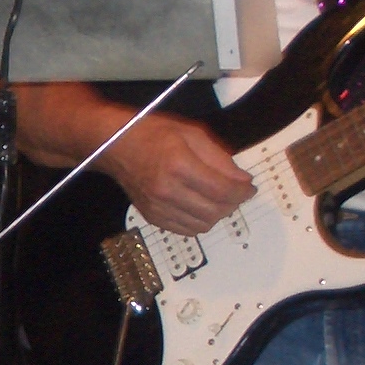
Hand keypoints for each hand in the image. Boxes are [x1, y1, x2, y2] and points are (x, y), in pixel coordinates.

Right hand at [98, 112, 254, 235]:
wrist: (115, 145)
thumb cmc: (152, 133)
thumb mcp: (191, 133)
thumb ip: (219, 158)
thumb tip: (243, 180)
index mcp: (179, 164)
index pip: (222, 190)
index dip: (242, 192)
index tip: (249, 188)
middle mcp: (167, 190)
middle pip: (215, 211)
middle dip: (233, 204)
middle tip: (236, 193)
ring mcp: (158, 207)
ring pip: (203, 225)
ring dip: (217, 214)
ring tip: (218, 199)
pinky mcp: (152, 217)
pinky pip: (186, 230)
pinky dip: (199, 222)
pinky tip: (200, 206)